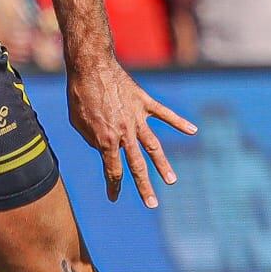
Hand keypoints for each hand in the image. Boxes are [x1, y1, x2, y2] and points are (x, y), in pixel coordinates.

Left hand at [66, 50, 196, 208]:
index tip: (113, 197)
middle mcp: (124, 133)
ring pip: (153, 146)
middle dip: (144, 187)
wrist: (90, 67)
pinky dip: (179, 122)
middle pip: (136, 165)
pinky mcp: (144, 102)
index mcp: (105, 140)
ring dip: (163, 165)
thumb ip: (92, 139)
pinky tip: (192, 131)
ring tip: (172, 181)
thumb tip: (103, 148)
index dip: (113, 186)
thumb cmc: (79, 95)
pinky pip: (164, 114)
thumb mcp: (78, 123)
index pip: (112, 170)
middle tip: (152, 204)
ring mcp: (136, 118)